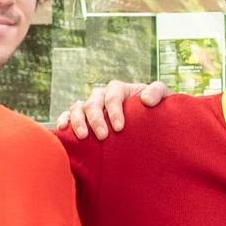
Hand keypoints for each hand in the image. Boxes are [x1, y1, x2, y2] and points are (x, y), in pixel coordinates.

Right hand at [54, 79, 169, 139]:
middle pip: (93, 103)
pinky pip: (68, 115)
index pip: (113, 96)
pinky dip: (64, 120)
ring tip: (83, 136)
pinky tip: (63, 129)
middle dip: (96, 119)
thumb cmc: (153, 110)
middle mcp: (101, 95)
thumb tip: (146, 100)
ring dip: (78, 121)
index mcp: (118, 89)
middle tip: (102, 136)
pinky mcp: (81, 117)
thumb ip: (157, 92)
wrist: (144, 122)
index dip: (114, 110)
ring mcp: (89, 106)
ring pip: (77, 108)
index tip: (119, 128)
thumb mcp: (162, 97)